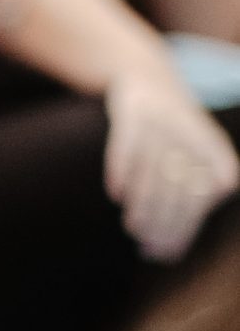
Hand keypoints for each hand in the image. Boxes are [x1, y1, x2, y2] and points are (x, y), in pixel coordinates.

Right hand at [105, 73, 238, 261]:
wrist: (147, 78)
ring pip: (153, 172)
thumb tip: (169, 251)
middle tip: (148, 246)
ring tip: (133, 228)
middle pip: (178, 187)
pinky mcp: (132, 112)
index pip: (202, 197)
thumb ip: (188, 202)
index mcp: (214, 149)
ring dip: (143, 204)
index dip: (184, 228)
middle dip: (163, 222)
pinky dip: (120, 170)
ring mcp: (162, 121)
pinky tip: (116, 194)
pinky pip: (126, 145)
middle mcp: (191, 134)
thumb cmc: (171, 136)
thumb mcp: (193, 161)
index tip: (166, 252)